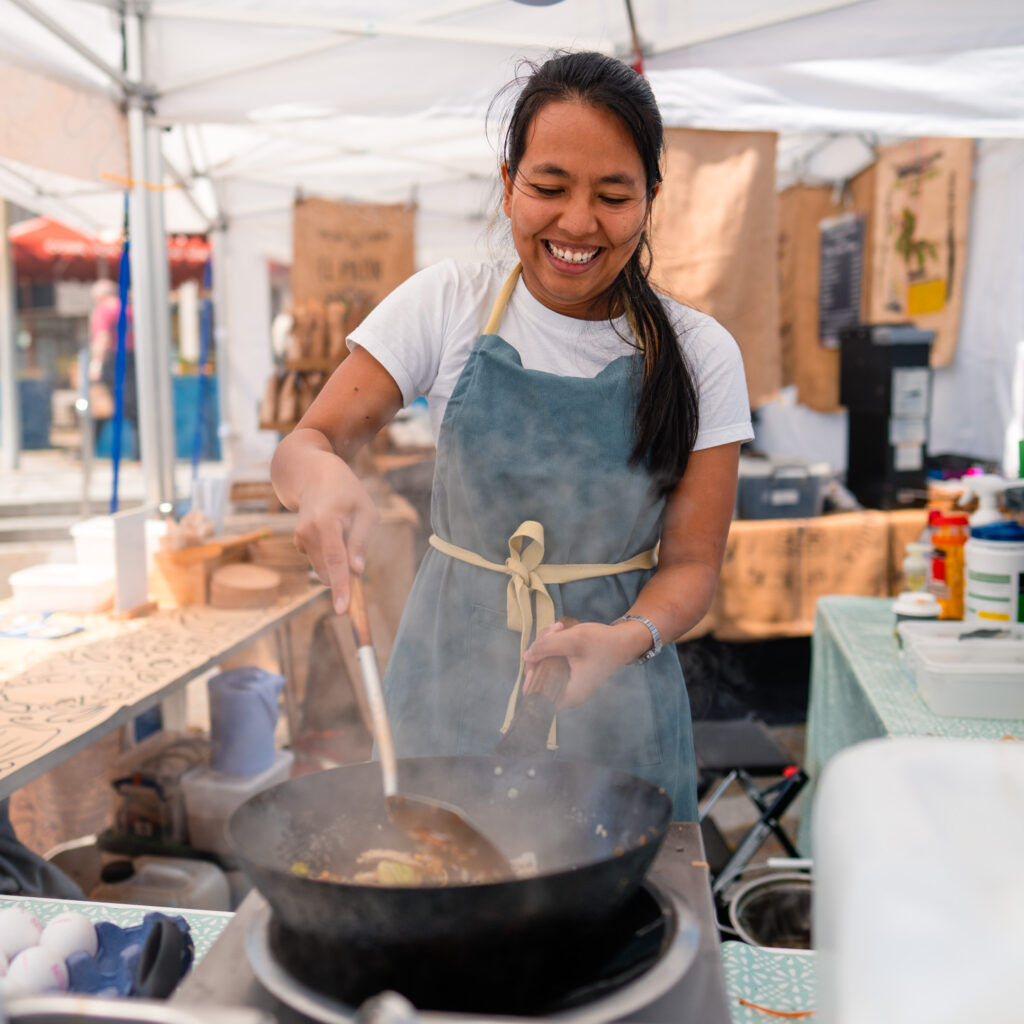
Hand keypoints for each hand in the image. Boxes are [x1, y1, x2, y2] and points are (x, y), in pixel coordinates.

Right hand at [291, 457, 378, 613]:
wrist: (313, 475)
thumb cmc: (347, 492)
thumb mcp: (365, 511)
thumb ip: (360, 541)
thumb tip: (357, 571)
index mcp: (326, 522)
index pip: (335, 561)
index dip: (341, 587)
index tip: (342, 610)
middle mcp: (307, 533)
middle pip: (329, 572)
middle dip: (346, 578)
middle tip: (360, 561)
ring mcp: (300, 539)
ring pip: (325, 570)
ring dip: (341, 565)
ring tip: (346, 532)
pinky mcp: (299, 544)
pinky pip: (321, 562)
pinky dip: (332, 558)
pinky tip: (334, 532)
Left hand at [524, 619, 645, 708]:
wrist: (624, 641)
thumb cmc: (602, 643)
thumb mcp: (573, 640)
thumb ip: (547, 646)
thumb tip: (527, 656)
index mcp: (570, 694)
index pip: (538, 697)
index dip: (531, 678)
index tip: (535, 658)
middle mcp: (568, 693)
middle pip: (539, 677)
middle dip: (540, 651)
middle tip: (553, 631)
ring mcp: (570, 683)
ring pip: (545, 665)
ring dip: (547, 644)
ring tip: (560, 626)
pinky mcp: (571, 673)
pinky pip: (553, 662)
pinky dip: (553, 646)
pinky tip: (561, 630)